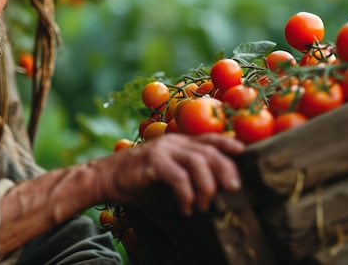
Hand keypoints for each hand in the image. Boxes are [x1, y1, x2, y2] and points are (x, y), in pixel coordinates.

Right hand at [95, 133, 244, 215]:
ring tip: (205, 205)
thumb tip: (213, 188)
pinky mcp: (152, 162)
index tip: (244, 152)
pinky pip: (178, 178)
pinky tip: (185, 209)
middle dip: (226, 169)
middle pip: (209, 150)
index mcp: (178, 142)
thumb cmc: (137, 180)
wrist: (104, 178)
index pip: (209, 139)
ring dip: (206, 186)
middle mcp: (172, 142)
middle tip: (234, 188)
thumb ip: (186, 174)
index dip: (228, 143)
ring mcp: (162, 150)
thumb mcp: (166, 175)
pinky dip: (186, 195)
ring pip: (197, 162)